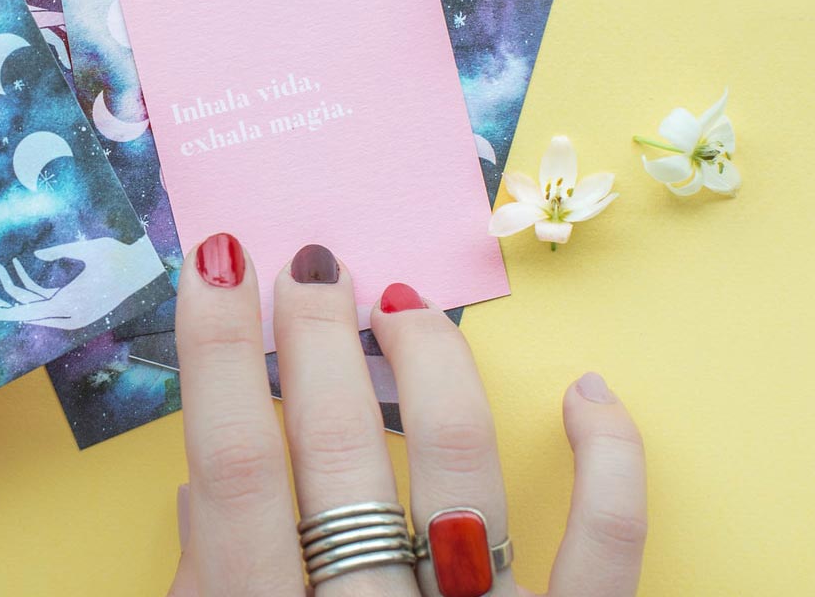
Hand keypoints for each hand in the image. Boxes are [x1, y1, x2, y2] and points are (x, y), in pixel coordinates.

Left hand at [0, 235, 167, 329]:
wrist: (142, 270)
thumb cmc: (120, 256)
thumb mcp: (91, 250)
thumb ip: (62, 253)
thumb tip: (37, 257)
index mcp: (69, 305)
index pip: (27, 312)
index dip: (1, 311)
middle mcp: (66, 314)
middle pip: (23, 312)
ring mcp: (68, 312)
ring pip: (30, 306)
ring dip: (12, 289)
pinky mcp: (70, 305)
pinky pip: (41, 300)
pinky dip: (27, 286)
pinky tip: (15, 268)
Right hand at [167, 235, 646, 596]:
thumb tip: (203, 495)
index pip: (231, 471)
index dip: (215, 356)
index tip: (213, 265)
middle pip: (336, 453)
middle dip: (313, 340)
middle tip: (310, 261)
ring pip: (462, 475)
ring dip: (433, 372)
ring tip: (406, 309)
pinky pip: (609, 553)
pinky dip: (611, 467)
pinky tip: (592, 392)